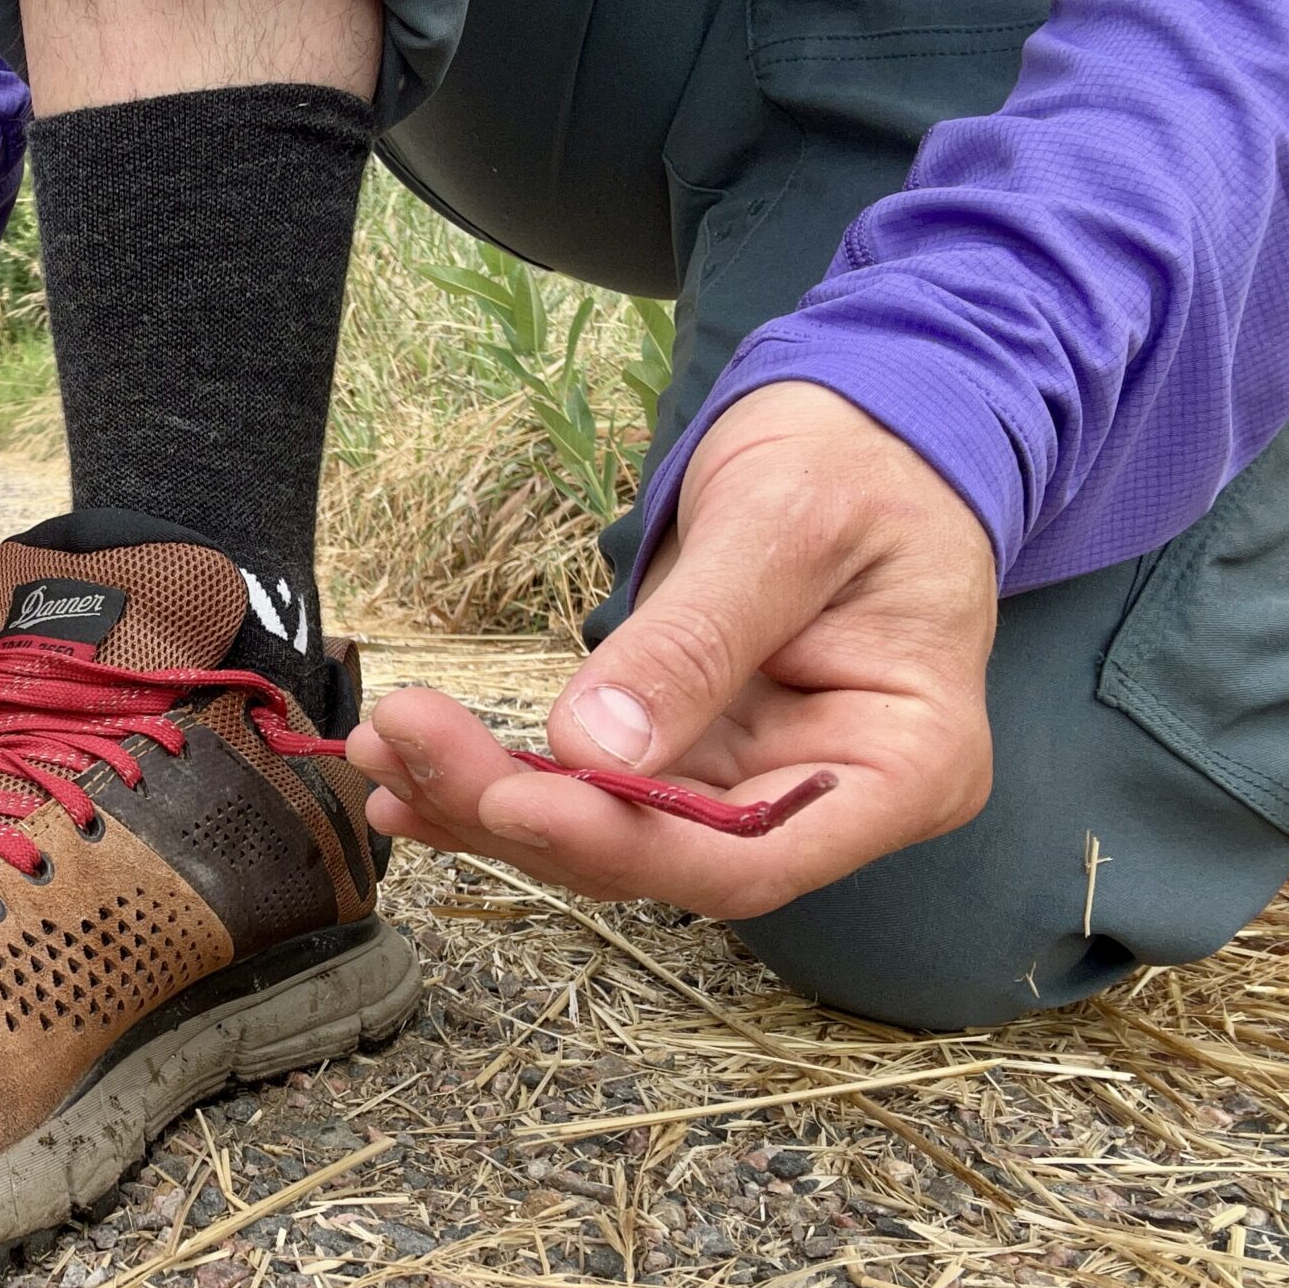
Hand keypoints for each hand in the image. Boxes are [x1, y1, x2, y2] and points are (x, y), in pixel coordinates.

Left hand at [346, 381, 997, 919]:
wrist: (860, 430)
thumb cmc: (856, 462)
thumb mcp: (785, 525)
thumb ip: (696, 639)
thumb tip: (593, 746)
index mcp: (904, 768)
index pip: (751, 857)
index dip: (623, 844)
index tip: (513, 800)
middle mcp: (823, 803)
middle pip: (658, 856)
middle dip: (519, 811)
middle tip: (405, 742)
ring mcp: (748, 787)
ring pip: (603, 834)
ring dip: (482, 799)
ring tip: (384, 746)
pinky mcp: (686, 757)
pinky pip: (584, 789)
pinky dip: (494, 778)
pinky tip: (408, 770)